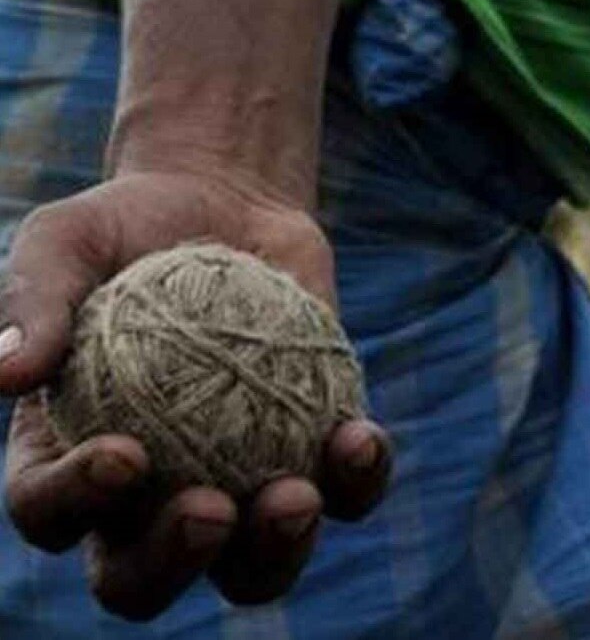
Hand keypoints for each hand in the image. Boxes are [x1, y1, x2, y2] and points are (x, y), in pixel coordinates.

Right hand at [0, 169, 391, 619]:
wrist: (228, 206)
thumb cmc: (125, 229)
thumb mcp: (66, 243)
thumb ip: (34, 301)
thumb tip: (3, 374)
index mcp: (65, 463)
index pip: (50, 514)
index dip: (75, 503)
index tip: (123, 452)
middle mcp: (145, 499)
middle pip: (143, 578)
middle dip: (175, 562)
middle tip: (210, 508)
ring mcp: (236, 485)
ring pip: (251, 566)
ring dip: (277, 548)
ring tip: (297, 496)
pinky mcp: (314, 456)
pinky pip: (344, 494)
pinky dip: (357, 479)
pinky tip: (359, 438)